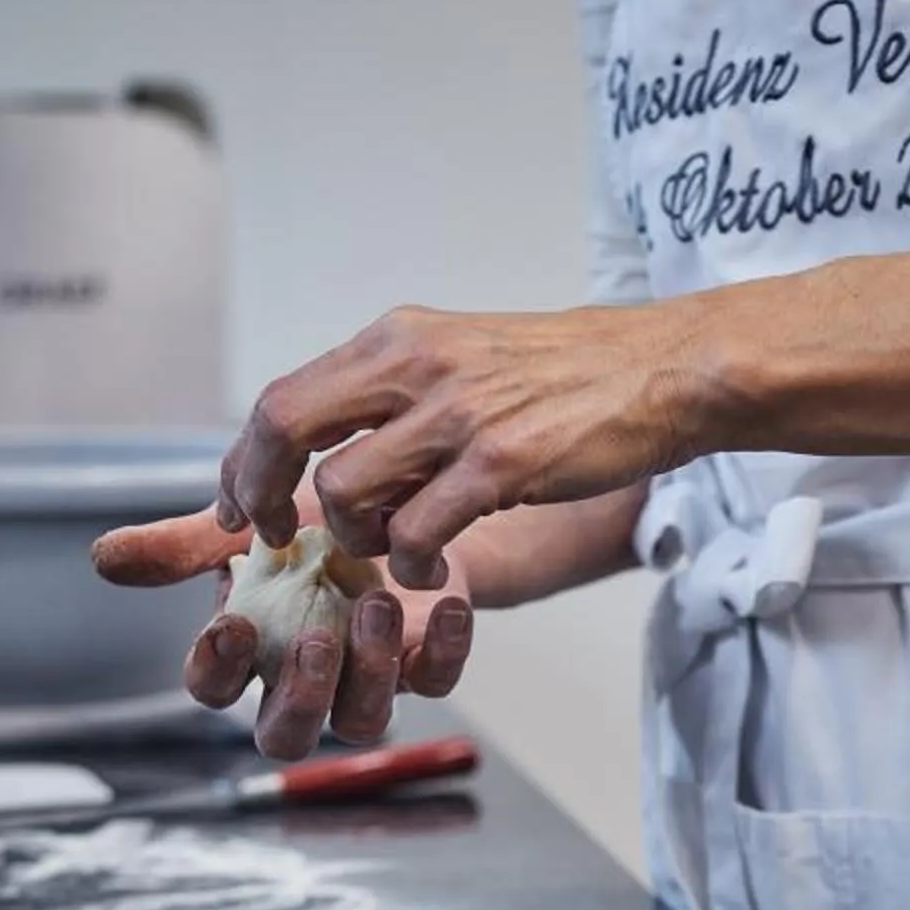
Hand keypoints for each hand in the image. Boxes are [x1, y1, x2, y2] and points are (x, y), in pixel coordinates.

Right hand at [91, 498, 472, 763]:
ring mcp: (366, 681)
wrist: (400, 499)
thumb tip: (103, 558)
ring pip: (362, 722)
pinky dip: (448, 649)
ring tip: (377, 604)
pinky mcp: (426, 667)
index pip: (214, 690)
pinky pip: (437, 684)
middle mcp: (304, 682)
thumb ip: (182, 545)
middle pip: (285, 737)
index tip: (231, 625)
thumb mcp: (247, 521)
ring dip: (369, 671)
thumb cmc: (312, 519)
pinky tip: (450, 605)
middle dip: (299, 697)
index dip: (217, 670)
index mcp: (250, 653)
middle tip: (313, 638)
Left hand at [218, 299, 705, 589]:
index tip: (247, 508)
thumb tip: (328, 450)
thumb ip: (394, 395)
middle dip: (265, 496)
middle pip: (285, 428)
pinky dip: (415, 566)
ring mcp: (458, 412)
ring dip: (357, 541)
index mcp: (397, 339)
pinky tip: (438, 570)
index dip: (247, 463)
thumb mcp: (461, 359)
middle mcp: (415, 363)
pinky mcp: (502, 461)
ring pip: (346, 491)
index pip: (283, 398)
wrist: (663, 369)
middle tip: (283, 542)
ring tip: (398, 552)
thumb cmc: (566, 376)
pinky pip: (418, 533)